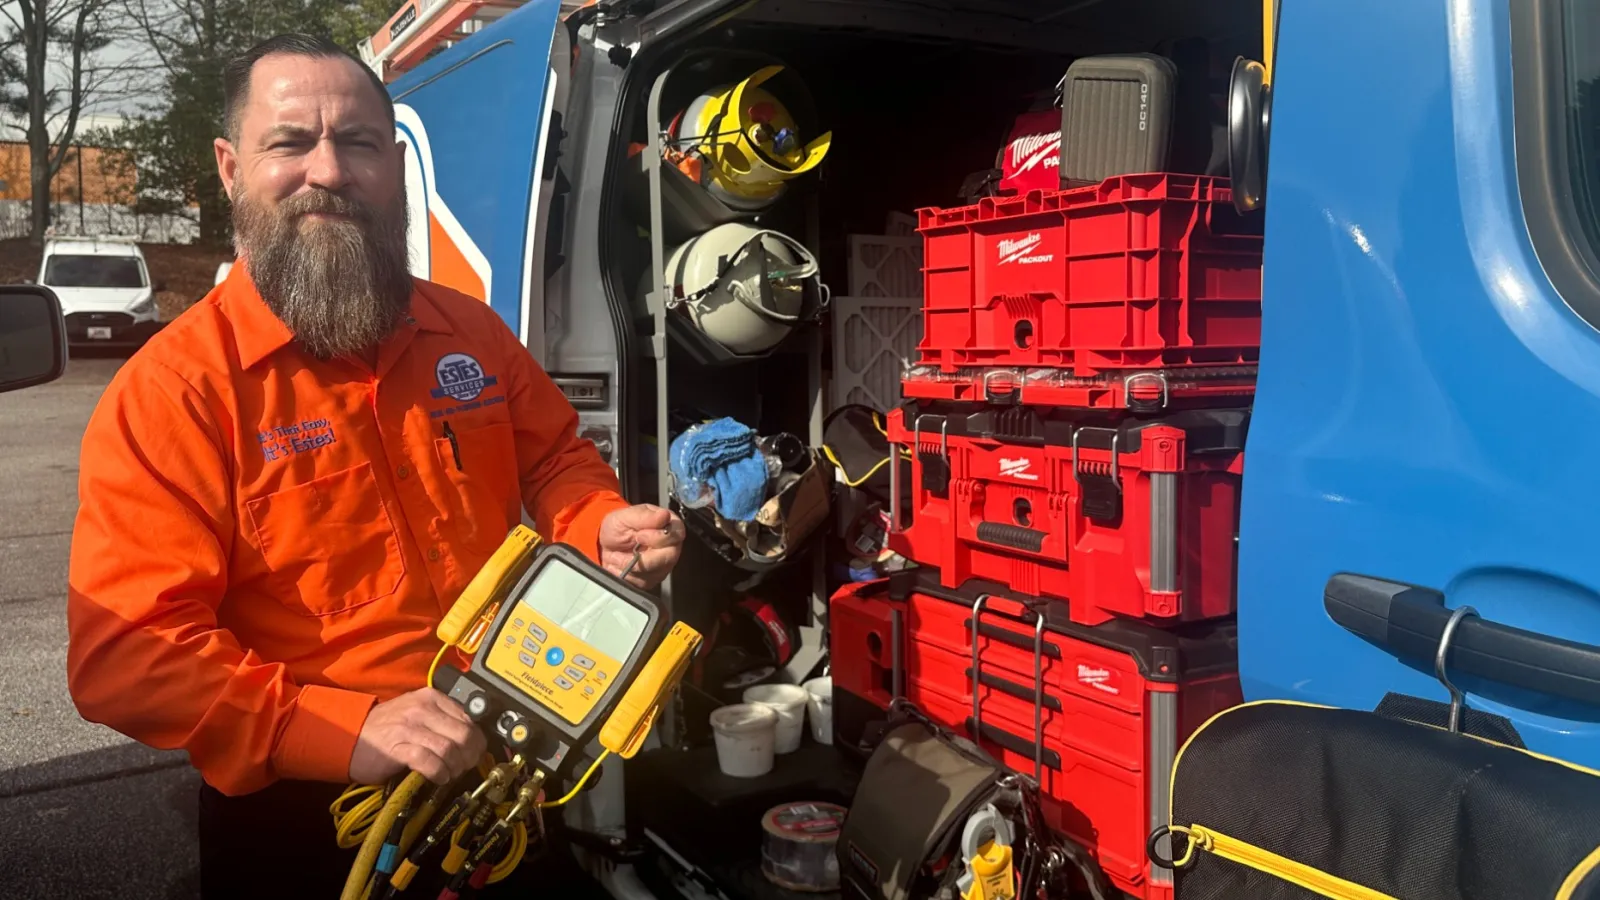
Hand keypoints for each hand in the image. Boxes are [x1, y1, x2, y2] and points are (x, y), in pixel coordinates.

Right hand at [348, 687, 486, 785]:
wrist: (349, 737)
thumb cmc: (387, 729)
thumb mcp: (417, 714)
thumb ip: (442, 721)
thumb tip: (471, 741)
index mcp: (431, 698)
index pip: (469, 719)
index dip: (477, 741)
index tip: (475, 754)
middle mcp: (422, 708)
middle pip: (464, 734)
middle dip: (470, 756)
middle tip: (464, 767)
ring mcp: (409, 727)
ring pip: (449, 749)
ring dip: (455, 767)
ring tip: (450, 774)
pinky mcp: (397, 747)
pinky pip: (429, 761)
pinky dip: (438, 773)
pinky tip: (438, 777)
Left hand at [599, 503, 684, 588]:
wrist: (604, 545)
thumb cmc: (618, 527)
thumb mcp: (625, 516)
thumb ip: (645, 516)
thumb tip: (664, 515)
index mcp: (668, 526)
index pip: (676, 534)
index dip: (657, 538)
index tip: (638, 536)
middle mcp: (670, 546)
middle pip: (669, 557)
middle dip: (644, 557)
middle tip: (628, 550)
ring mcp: (663, 565)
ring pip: (654, 572)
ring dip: (631, 565)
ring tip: (618, 555)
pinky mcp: (653, 579)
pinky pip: (643, 582)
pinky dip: (628, 575)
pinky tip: (621, 565)